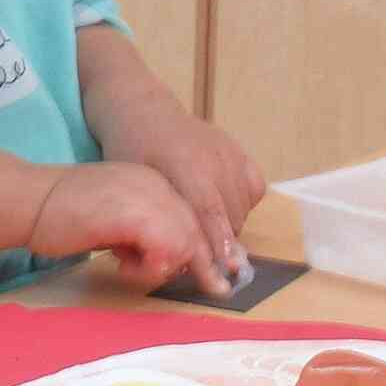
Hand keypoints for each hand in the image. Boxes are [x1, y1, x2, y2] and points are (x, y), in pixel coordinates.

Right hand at [28, 160, 212, 290]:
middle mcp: (155, 184)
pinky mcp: (134, 214)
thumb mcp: (113, 221)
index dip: (204, 248)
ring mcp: (146, 196)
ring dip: (167, 265)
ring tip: (133, 269)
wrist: (30, 200)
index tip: (219, 274)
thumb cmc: (62, 215)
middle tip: (215, 288)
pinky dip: (152, 266)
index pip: (190, 217)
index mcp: (151, 181)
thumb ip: (141, 233)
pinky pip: (166, 247)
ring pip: (186, 240)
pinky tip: (124, 266)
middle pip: (196, 228)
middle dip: (204, 264)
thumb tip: (163, 259)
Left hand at [88, 94, 268, 290]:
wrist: (145, 113)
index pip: (209, 213)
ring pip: (242, 209)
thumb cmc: (131, 153)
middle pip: (229, 217)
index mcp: (186, 165)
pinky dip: (243, 205)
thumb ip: (158, 219)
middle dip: (219, 247)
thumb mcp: (135, 186)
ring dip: (229, 229)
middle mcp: (215, 158)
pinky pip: (254, 190)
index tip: (222, 271)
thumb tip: (175, 259)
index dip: (216, 244)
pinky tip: (222, 207)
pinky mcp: (241, 153)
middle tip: (203, 263)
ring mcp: (231, 154)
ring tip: (206, 234)